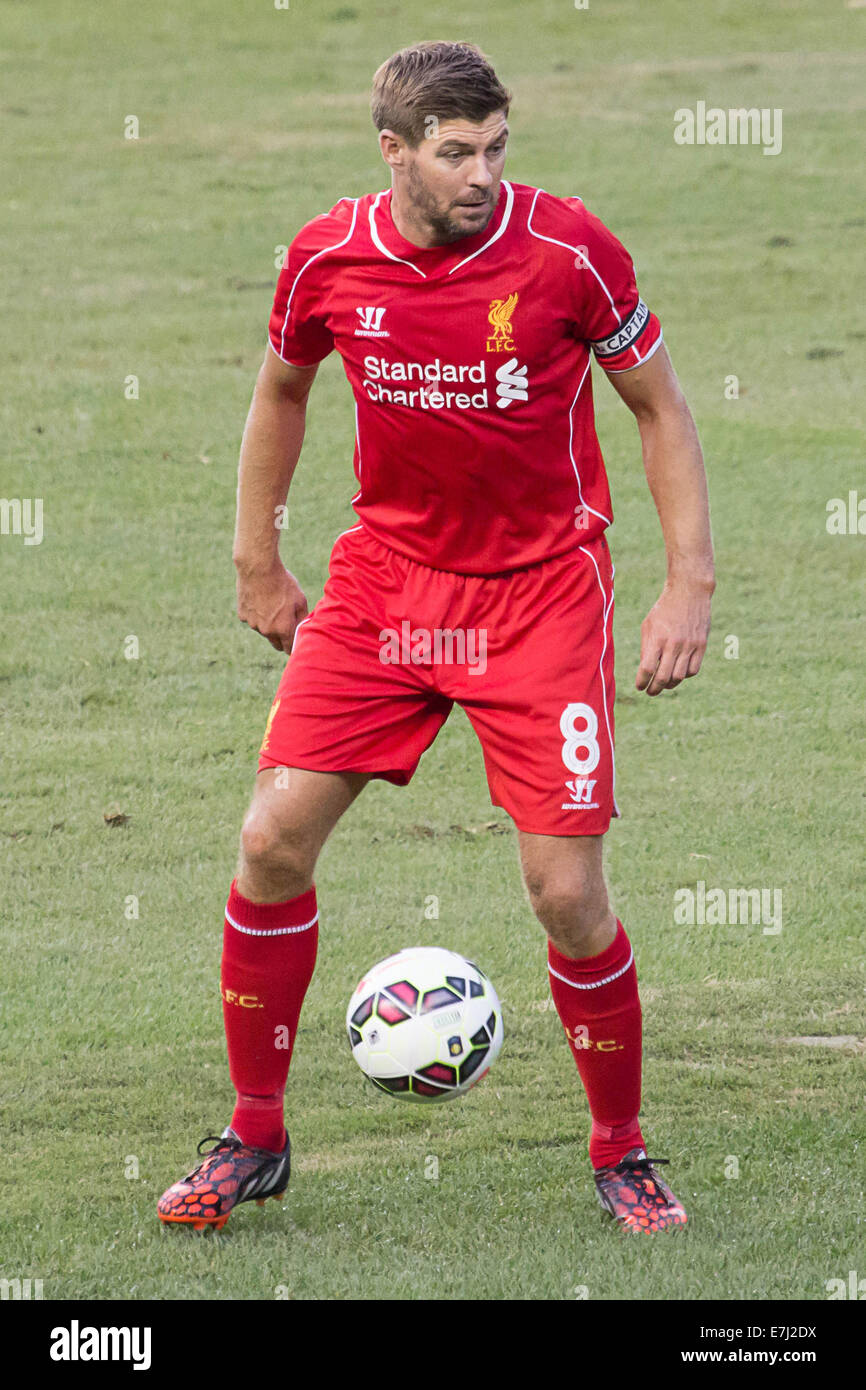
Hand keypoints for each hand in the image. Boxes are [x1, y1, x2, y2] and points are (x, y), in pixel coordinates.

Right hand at [235, 559, 308, 653]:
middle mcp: (267, 631)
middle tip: (286, 625)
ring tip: (272, 604)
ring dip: (268, 624)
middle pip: (276, 643)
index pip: (289, 649)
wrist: (258, 568)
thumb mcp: (300, 600)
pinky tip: (260, 599)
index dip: (293, 647)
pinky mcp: (242, 615)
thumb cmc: (283, 583)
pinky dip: (256, 614)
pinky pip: (252, 619)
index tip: (295, 644)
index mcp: (283, 629)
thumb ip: (302, 619)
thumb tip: (303, 630)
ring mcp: (253, 624)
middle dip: (282, 638)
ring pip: (263, 630)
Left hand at [636, 578, 712, 695]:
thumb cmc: (664, 609)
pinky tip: (678, 673)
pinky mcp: (701, 645)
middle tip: (650, 692)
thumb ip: (646, 648)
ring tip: (663, 684)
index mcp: (657, 638)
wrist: (689, 592)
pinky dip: (684, 676)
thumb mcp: (648, 625)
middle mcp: (674, 644)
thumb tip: (646, 670)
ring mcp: (690, 645)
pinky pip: (693, 670)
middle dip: (655, 689)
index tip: (639, 686)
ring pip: (679, 677)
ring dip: (669, 684)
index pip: (647, 668)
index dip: (642, 681)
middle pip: (663, 677)